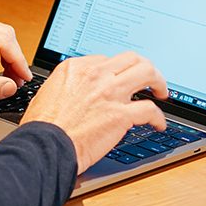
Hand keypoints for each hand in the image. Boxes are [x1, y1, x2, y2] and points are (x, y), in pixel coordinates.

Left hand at [0, 12, 32, 107]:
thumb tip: (11, 86)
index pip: (3, 42)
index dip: (19, 61)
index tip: (25, 78)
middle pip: (5, 34)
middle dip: (16, 57)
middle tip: (18, 79)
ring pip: (1, 31)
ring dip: (10, 52)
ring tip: (11, 74)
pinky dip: (1, 48)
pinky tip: (1, 64)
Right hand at [22, 52, 169, 173]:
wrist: (42, 147)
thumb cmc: (42, 127)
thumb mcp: (49, 93)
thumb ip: (70, 86)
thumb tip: (82, 90)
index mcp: (77, 68)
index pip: (108, 60)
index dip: (120, 71)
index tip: (124, 80)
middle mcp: (95, 75)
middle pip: (132, 59)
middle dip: (146, 68)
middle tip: (151, 80)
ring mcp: (110, 93)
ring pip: (147, 73)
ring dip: (160, 82)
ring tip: (162, 93)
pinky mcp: (120, 114)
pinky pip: (150, 109)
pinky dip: (159, 118)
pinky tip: (159, 124)